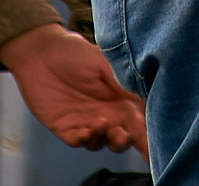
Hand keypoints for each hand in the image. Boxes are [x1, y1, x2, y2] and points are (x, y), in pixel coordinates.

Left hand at [0, 23, 146, 156]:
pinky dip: (85, 140)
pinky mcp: (67, 127)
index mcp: (122, 98)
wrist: (41, 55)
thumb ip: (124, 82)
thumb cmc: (76, 53)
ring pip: (104, 142)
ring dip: (107, 140)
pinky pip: (79, 141)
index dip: (150, 134)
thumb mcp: (105, 63)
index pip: (140, 120)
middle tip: (124, 136)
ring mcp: (88, 121)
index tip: (157, 143)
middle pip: (125, 137)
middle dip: (128, 141)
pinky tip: (85, 131)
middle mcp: (108, 113)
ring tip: (102, 124)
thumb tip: (147, 97)